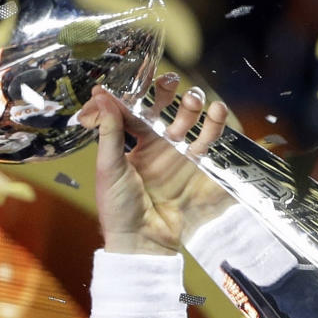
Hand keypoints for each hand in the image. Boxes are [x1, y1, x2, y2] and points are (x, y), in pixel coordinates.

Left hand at [78, 73, 228, 254]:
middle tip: (170, 83)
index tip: (138, 74)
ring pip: (190, 117)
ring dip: (192, 104)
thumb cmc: (119, 209)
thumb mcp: (109, 168)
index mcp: (132, 144)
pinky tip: (217, 111)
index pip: (134, 108)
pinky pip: (211, 139)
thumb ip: (108, 131)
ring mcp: (180, 155)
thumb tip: (99, 95)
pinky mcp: (200, 167)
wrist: (145, 243)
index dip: (136, 91)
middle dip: (169, 91)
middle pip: (166, 107)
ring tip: (194, 101)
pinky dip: (217, 122)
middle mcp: (156, 145)